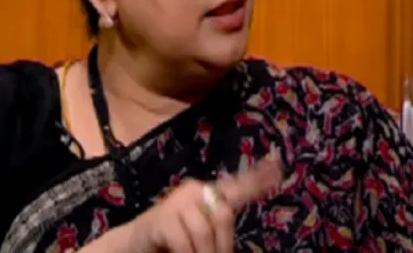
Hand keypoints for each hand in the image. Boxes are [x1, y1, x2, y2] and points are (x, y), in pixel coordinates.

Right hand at [126, 153, 282, 252]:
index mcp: (209, 195)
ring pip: (204, 231)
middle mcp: (194, 191)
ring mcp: (176, 202)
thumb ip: (219, 234)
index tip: (279, 168)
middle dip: (223, 245)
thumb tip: (232, 246)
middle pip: (224, 214)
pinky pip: (182, 241)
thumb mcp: (201, 237)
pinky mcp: (160, 218)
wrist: (133, 245)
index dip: (258, 179)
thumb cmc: (171, 242)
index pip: (238, 184)